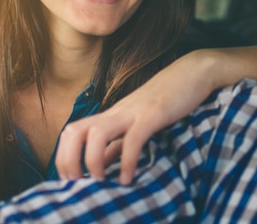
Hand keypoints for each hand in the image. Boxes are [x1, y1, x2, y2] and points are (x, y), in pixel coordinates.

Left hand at [55, 46, 256, 184]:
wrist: (192, 72)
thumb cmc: (166, 99)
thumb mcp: (138, 122)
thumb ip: (120, 142)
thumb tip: (105, 164)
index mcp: (110, 115)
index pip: (72, 132)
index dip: (64, 158)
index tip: (71, 181)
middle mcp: (115, 113)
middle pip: (74, 132)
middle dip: (68, 161)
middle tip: (78, 185)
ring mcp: (132, 112)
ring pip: (96, 134)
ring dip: (93, 162)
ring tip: (101, 183)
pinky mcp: (152, 114)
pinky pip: (133, 139)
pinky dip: (127, 161)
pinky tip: (127, 179)